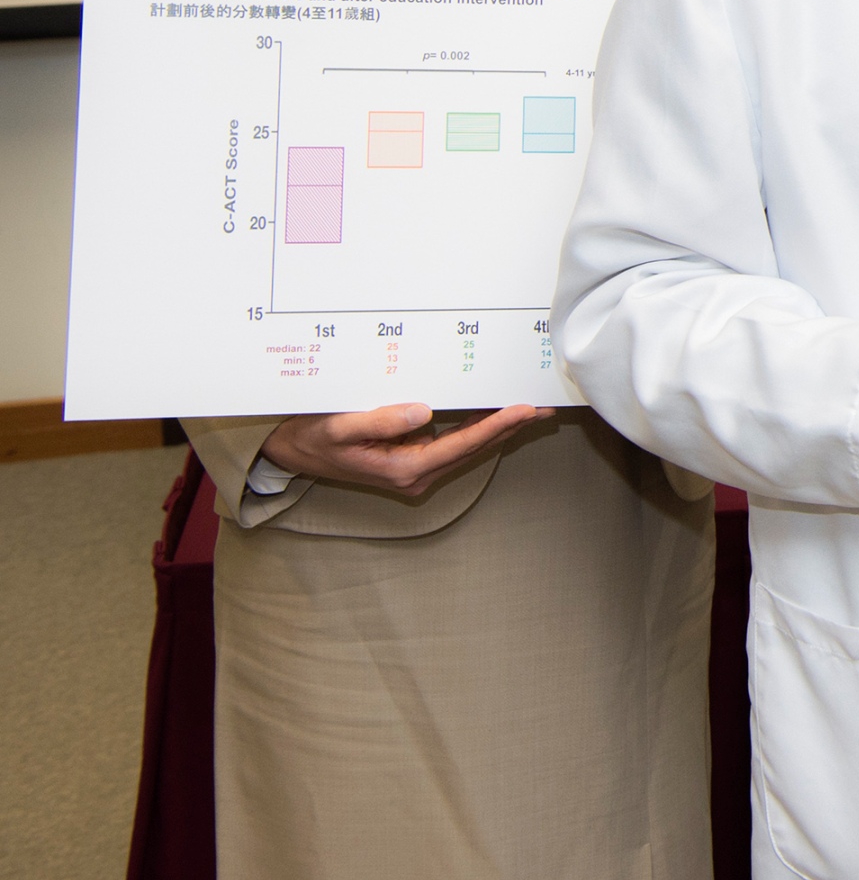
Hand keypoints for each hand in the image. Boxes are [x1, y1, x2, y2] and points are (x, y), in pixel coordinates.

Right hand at [258, 402, 553, 496]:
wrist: (291, 452)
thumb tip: (423, 412)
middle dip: (510, 427)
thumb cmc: (312, 437)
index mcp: (401, 469)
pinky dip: (478, 429)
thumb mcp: (337, 427)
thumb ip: (378, 421)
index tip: (525, 409)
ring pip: (467, 448)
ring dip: (499, 429)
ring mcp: (415, 469)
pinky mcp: (413, 459)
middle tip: (546, 405)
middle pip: (473, 448)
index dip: (496, 426)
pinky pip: (454, 444)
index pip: (461, 445)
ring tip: (533, 409)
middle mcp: (415, 474)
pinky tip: (496, 415)